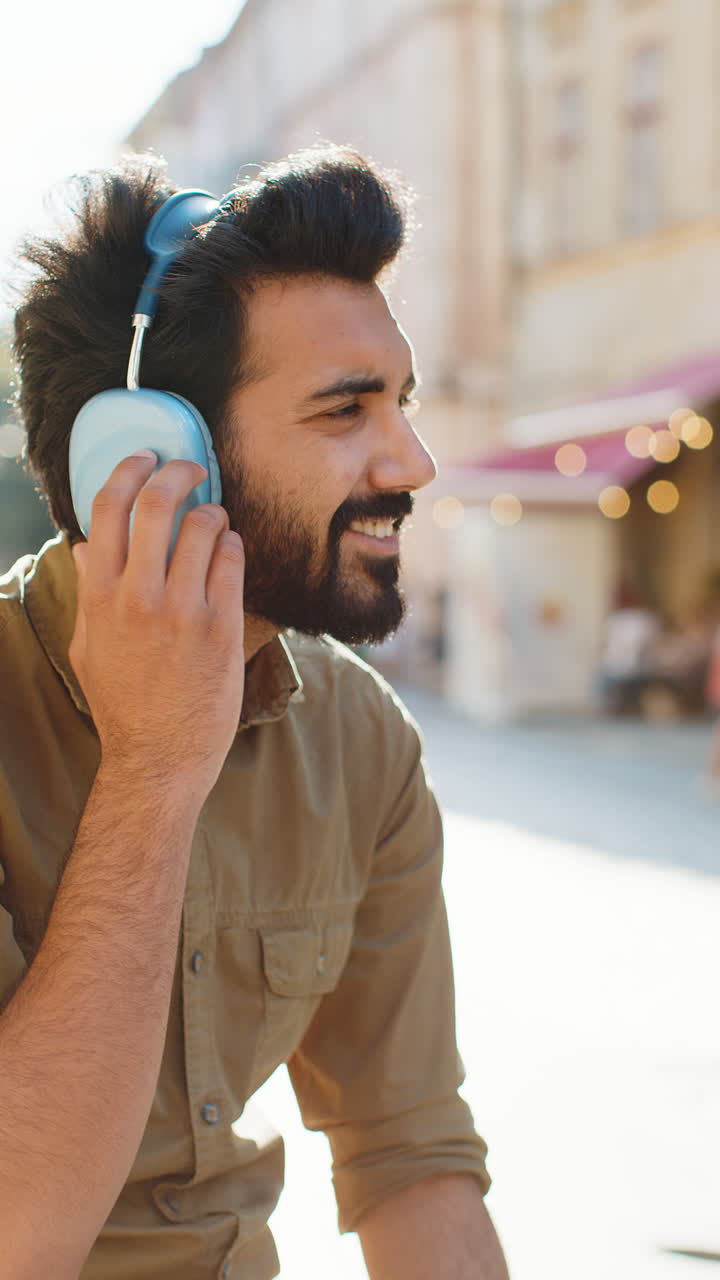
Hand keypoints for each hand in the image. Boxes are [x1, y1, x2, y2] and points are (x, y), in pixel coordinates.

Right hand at [69, 453, 245, 801]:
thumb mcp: (89, 647)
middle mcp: (138, 596)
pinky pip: (233, 561)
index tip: (145, 457)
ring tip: (215, 521)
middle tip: (192, 469)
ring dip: (214, 513)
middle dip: (179, 471)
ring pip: (205, 526)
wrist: (159, 758)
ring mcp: (183, 610)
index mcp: (99, 596)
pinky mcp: (222, 627)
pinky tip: (230, 553)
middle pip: (158, 502)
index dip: (129, 468)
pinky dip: (233, 546)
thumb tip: (87, 546)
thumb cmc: (123, 705)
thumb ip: (88, 593)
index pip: (108, 507)